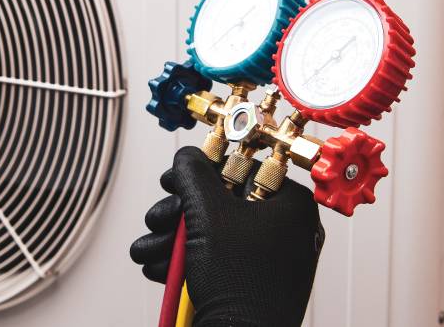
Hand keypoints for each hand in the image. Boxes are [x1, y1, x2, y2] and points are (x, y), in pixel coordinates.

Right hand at [130, 147, 323, 326]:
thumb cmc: (241, 284)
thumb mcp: (209, 213)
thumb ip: (193, 175)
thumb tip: (187, 157)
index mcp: (291, 205)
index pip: (244, 169)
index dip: (203, 171)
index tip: (177, 177)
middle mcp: (286, 229)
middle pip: (221, 203)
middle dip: (178, 214)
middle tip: (161, 218)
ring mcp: (269, 258)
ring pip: (212, 233)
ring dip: (173, 239)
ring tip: (152, 250)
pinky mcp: (252, 282)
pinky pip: (216, 258)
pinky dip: (185, 260)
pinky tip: (161, 268)